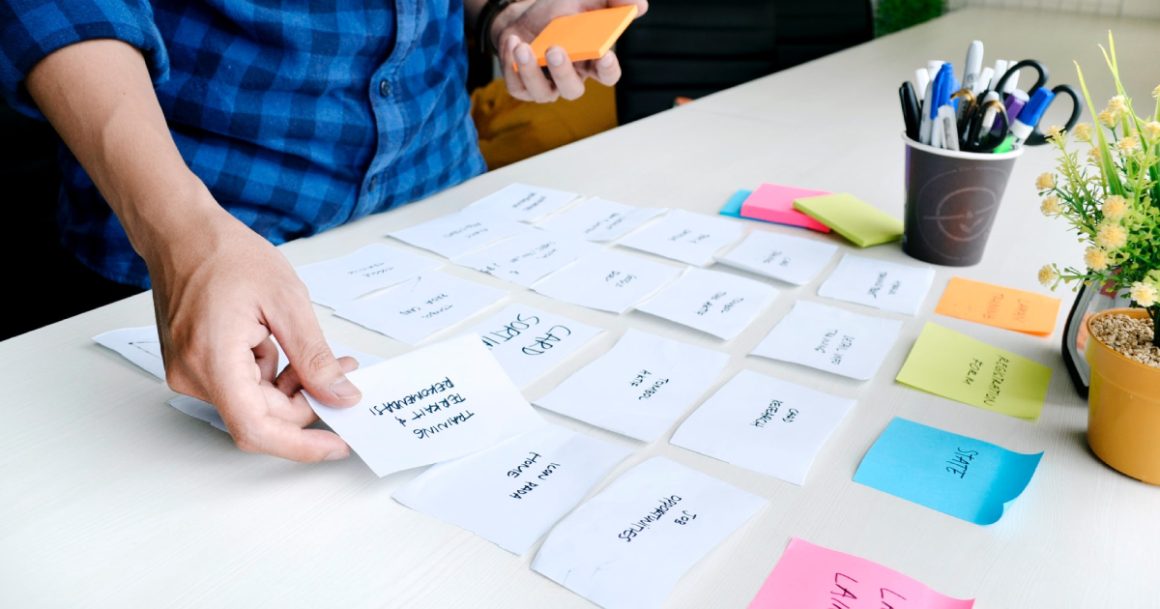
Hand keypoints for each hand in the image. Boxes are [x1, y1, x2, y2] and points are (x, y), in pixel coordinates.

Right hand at [145, 185, 361, 461]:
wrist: (179, 231)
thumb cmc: (224, 254)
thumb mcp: (287, 301)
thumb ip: (315, 357)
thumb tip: (340, 395)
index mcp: (213, 361)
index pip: (258, 429)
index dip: (301, 446)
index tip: (336, 445)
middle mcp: (193, 375)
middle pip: (261, 417)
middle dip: (306, 402)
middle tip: (344, 374)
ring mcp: (189, 372)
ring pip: (253, 403)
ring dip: (290, 386)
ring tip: (317, 352)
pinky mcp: (193, 365)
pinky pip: (240, 387)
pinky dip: (269, 375)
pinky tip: (281, 345)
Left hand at [492, 0, 647, 102]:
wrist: (522, 16)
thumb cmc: (556, 12)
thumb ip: (612, 0)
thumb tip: (639, 5)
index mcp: (590, 61)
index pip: (607, 74)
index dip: (608, 70)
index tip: (605, 56)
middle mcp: (570, 77)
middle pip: (573, 90)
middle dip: (563, 73)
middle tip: (555, 50)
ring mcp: (546, 85)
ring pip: (543, 93)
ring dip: (531, 72)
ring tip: (522, 47)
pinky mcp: (522, 86)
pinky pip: (517, 87)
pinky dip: (512, 67)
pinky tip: (512, 42)